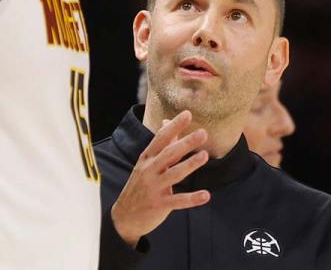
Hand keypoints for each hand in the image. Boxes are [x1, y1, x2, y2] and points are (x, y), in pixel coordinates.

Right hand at [110, 110, 211, 245]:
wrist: (124, 216)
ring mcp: (154, 188)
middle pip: (169, 154)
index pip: (160, 138)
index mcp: (146, 158)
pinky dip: (192, 199)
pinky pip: (178, 201)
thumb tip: (168, 122)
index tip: (187, 114)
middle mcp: (149, 171)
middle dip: (185, 143)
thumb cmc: (140, 185)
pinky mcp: (159, 205)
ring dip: (190, 165)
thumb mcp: (146, 163)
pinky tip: (206, 195)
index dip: (174, 126)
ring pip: (174, 174)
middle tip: (203, 133)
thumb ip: (161, 144)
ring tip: (205, 156)